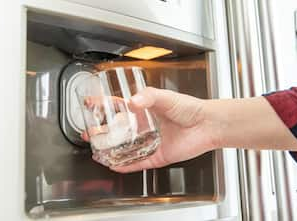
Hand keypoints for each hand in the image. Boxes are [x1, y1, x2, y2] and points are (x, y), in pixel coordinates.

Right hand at [82, 87, 218, 172]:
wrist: (207, 124)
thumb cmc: (190, 108)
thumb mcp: (165, 97)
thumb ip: (148, 97)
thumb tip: (132, 101)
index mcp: (145, 110)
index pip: (120, 107)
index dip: (104, 105)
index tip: (91, 104)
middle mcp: (146, 127)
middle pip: (119, 131)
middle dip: (103, 132)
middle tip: (90, 132)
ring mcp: (151, 142)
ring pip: (126, 149)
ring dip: (111, 150)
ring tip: (97, 150)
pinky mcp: (158, 156)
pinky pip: (139, 163)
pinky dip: (126, 165)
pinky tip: (115, 165)